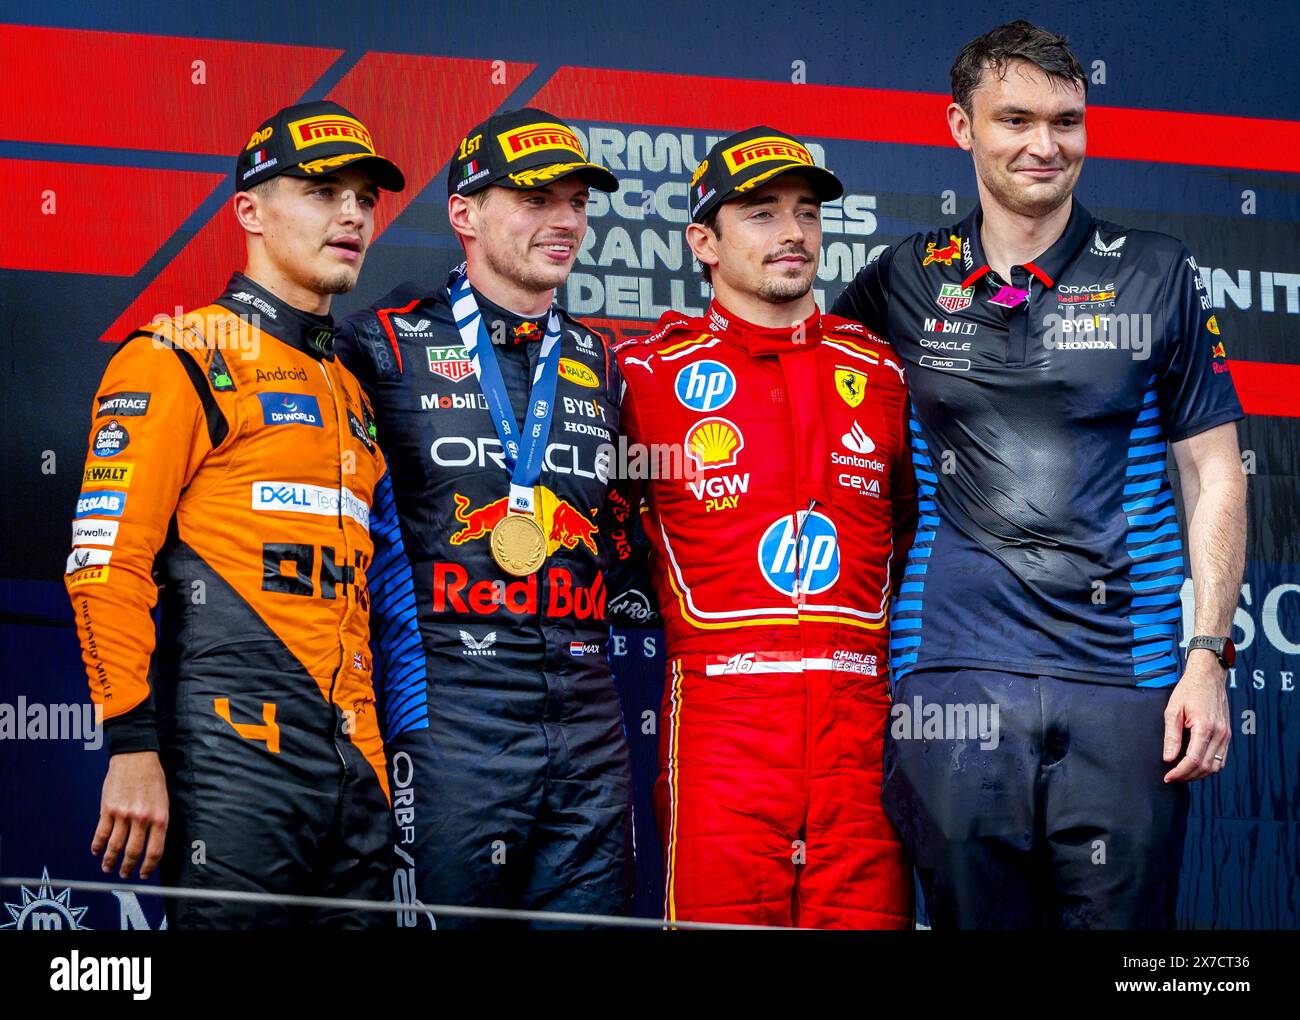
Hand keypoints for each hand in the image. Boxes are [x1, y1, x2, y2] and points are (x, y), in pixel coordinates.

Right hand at [91, 751, 168, 878]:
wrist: (136, 758)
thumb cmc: (152, 778)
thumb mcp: (163, 801)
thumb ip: (157, 822)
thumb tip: (151, 845)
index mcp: (160, 817)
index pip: (155, 850)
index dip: (148, 866)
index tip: (144, 874)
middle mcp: (142, 818)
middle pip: (133, 852)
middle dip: (128, 867)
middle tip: (124, 874)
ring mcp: (123, 814)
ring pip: (114, 846)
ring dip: (110, 860)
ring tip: (108, 868)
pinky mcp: (108, 809)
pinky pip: (101, 833)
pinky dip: (97, 846)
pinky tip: (96, 851)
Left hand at [1162, 655, 1230, 782]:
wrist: (1208, 678)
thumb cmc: (1188, 691)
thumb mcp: (1173, 710)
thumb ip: (1171, 736)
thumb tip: (1169, 758)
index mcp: (1205, 727)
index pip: (1193, 760)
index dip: (1180, 772)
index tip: (1168, 777)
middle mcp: (1220, 734)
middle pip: (1205, 767)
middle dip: (1187, 776)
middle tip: (1172, 777)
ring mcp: (1226, 735)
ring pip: (1215, 766)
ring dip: (1198, 774)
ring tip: (1181, 774)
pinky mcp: (1227, 735)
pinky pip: (1221, 759)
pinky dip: (1208, 767)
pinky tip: (1194, 766)